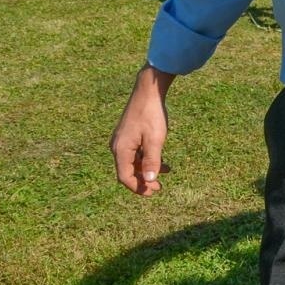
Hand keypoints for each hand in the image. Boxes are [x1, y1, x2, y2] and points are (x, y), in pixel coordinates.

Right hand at [111, 65, 172, 195]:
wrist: (148, 91)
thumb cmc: (151, 114)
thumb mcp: (155, 140)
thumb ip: (152, 161)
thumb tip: (149, 181)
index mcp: (121, 149)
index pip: (124, 177)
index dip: (137, 187)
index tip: (152, 192)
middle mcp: (118, 146)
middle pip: (127, 171)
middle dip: (143, 180)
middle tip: (159, 187)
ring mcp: (122, 140)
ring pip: (133, 162)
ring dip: (147, 170)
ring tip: (166, 173)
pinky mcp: (129, 135)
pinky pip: (136, 152)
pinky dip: (147, 159)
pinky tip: (162, 161)